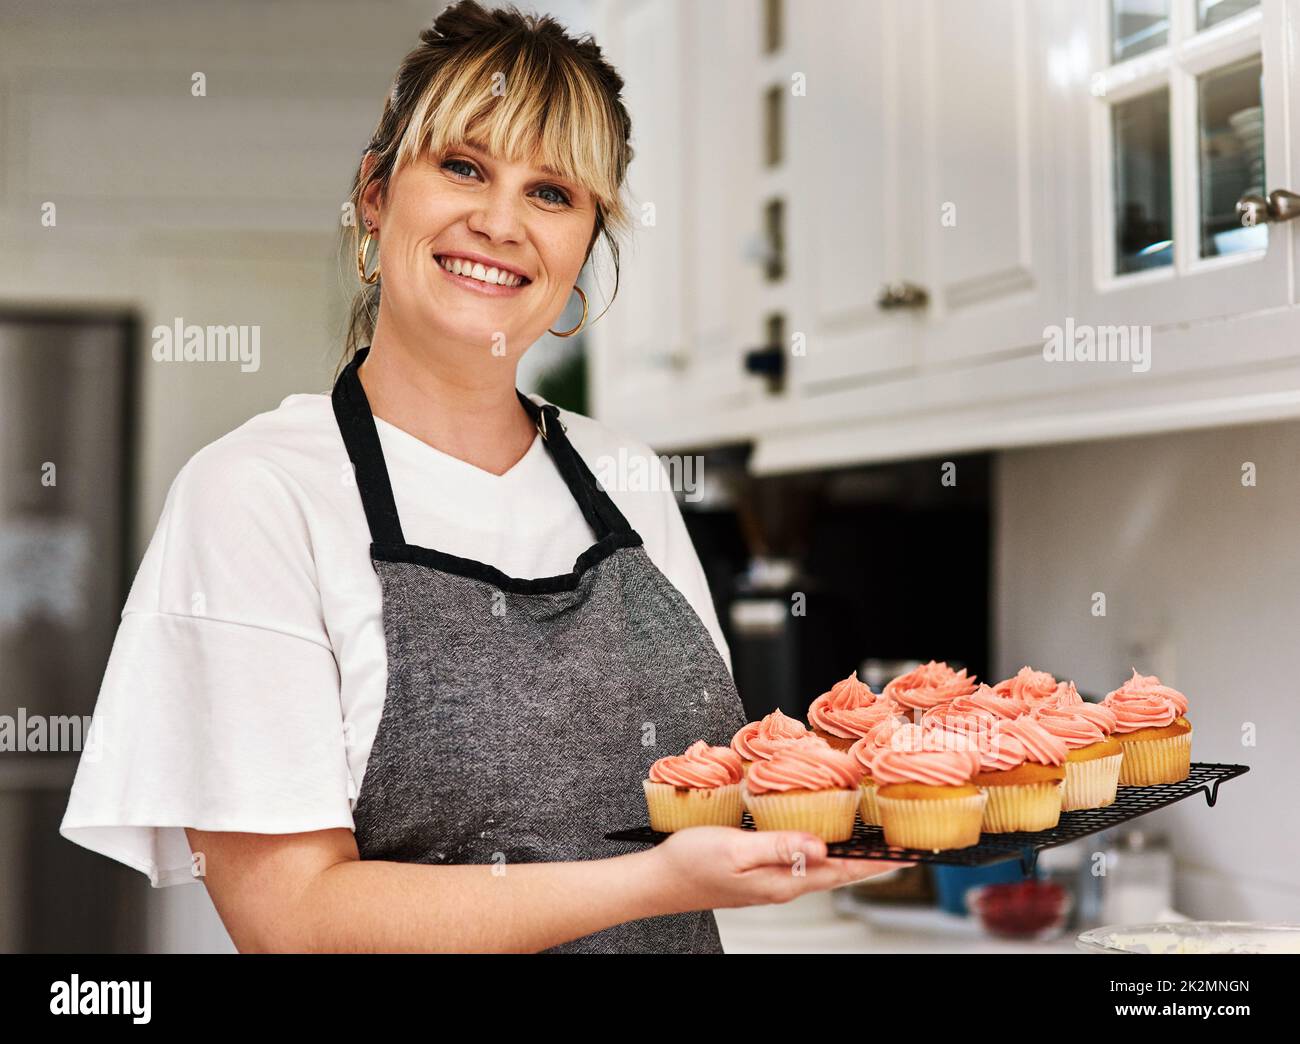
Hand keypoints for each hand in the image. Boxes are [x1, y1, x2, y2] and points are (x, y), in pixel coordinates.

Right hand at [646, 826, 913, 914]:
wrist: (657, 881)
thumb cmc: (690, 863)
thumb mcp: (736, 849)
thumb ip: (780, 846)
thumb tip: (823, 846)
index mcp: (783, 881)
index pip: (842, 871)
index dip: (877, 862)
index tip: (908, 853)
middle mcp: (783, 884)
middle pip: (837, 870)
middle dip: (871, 858)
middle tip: (902, 844)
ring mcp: (771, 880)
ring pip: (820, 865)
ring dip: (847, 854)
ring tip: (873, 840)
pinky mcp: (759, 873)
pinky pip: (799, 860)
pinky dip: (820, 849)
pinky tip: (821, 838)